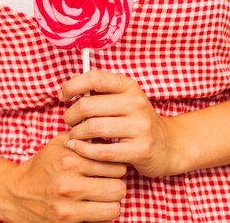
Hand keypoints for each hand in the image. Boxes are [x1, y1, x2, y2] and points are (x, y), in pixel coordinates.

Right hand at [0, 132, 126, 222]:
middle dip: (117, 184)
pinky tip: (94, 206)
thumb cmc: (42, 166)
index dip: (117, 166)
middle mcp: (70, 185)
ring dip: (112, 202)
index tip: (112, 167)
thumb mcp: (59, 144)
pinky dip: (101, 215)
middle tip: (111, 182)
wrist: (15, 194)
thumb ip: (84, 137)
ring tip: (104, 196)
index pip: (114, 166)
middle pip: (118, 188)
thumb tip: (110, 137)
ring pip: (114, 208)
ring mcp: (68, 209)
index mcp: (70, 161)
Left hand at [60, 70, 175, 177]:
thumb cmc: (135, 120)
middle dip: (71, 114)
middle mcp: (135, 103)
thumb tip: (69, 84)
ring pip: (93, 127)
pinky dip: (85, 150)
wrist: (167, 144)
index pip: (94, 78)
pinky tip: (78, 148)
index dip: (72, 86)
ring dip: (76, 133)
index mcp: (129, 86)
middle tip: (68, 121)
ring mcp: (139, 126)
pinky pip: (102, 151)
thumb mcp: (122, 98)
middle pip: (88, 105)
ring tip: (74, 135)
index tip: (63, 96)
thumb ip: (99, 91)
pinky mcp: (140, 149)